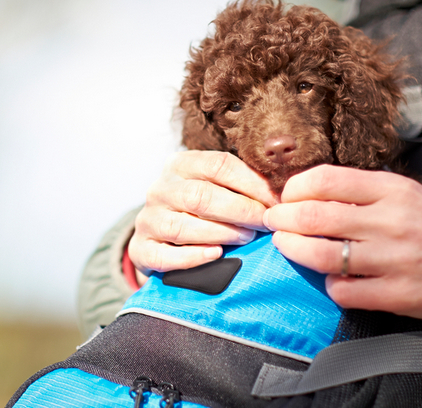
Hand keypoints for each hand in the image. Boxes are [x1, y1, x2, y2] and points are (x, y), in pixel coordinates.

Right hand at [128, 150, 276, 277]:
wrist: (160, 240)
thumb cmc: (200, 211)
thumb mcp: (216, 187)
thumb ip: (241, 184)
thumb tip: (281, 190)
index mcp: (180, 164)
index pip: (218, 165)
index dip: (251, 182)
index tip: (276, 200)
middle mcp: (159, 189)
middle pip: (201, 196)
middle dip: (240, 210)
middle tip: (265, 222)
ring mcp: (147, 220)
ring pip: (183, 226)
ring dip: (221, 232)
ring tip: (247, 238)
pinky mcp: (140, 250)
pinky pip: (165, 257)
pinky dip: (193, 257)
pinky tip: (216, 255)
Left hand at [263, 165, 421, 334]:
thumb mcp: (411, 194)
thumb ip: (366, 192)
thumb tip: (313, 193)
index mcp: (393, 189)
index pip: (325, 179)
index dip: (294, 188)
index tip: (285, 196)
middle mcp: (391, 221)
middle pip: (313, 217)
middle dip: (282, 220)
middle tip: (273, 222)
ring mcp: (393, 260)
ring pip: (321, 255)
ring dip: (294, 250)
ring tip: (286, 246)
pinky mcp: (396, 295)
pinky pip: (343, 290)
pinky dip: (329, 284)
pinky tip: (333, 278)